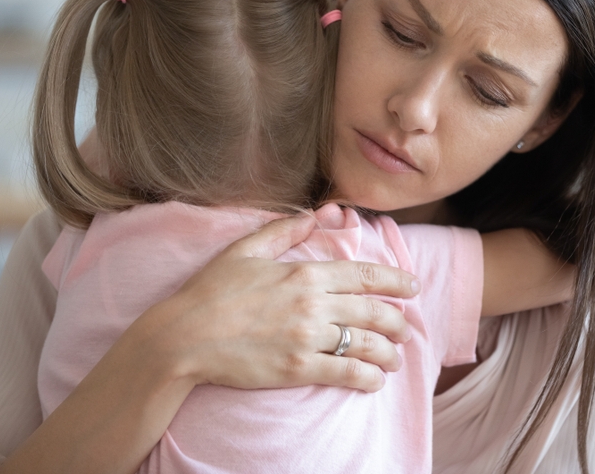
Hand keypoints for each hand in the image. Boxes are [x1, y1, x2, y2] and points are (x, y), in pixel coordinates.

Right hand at [143, 214, 420, 392]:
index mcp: (305, 272)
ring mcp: (306, 338)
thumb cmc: (210, 291)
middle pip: (374, 311)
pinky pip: (344, 373)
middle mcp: (313, 303)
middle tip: (407, 328)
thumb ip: (286, 229)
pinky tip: (374, 381)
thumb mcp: (246, 249)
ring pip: (365, 344)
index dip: (396, 280)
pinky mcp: (296, 368)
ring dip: (389, 353)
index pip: (365, 274)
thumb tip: (317, 213)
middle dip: (398, 321)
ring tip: (395, 359)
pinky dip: (366, 377)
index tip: (412, 286)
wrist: (182, 337)